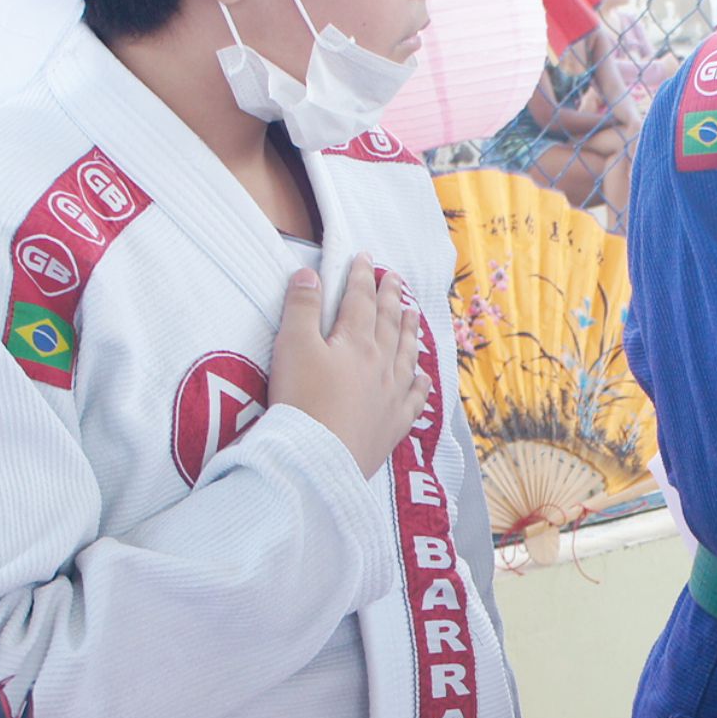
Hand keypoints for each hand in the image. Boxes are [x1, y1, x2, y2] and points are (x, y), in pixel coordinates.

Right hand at [269, 257, 428, 476]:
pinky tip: (423, 377)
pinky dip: (420, 383)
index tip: (366, 258)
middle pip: (389, 323)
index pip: (361, 300)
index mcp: (356, 341)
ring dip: (410, 330)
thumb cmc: (302, 401)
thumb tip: (310, 273)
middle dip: (390, 297)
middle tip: (395, 278)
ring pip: (406, 354)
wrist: (319, 458)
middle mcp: (381, 364)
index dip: (362, 276)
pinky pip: (414, 399)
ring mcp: (391, 395)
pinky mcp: (393, 425)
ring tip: (413, 312)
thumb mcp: (293, 347)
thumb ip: (302, 307)